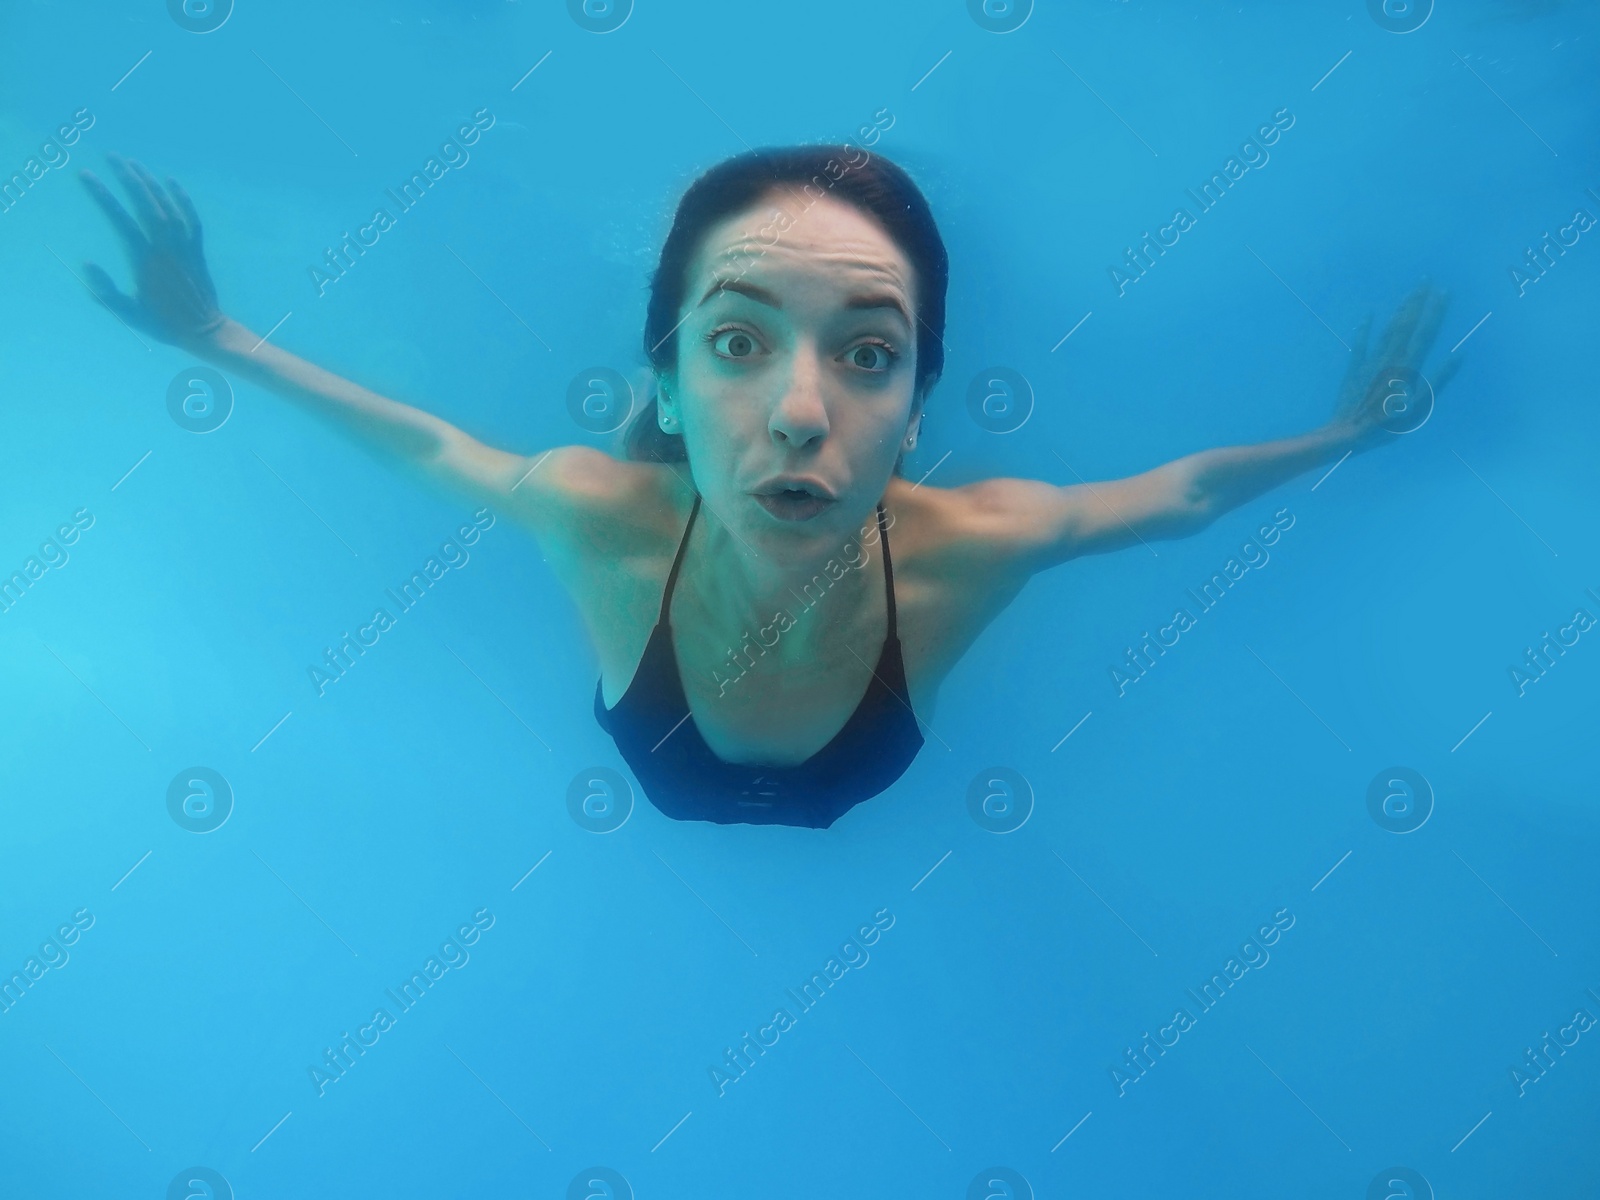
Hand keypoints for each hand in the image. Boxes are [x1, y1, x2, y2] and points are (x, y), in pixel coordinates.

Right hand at [78, 153, 226, 348]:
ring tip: (133, 163)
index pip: (120, 220)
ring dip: (151, 184)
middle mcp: (166, 249)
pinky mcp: (198, 251)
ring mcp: (184, 248)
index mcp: (146, 260)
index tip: (86, 175)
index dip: (103, 196)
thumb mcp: (129, 313)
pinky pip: (192, 220)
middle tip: (111, 156)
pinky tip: (172, 182)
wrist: (205, 331)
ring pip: (168, 208)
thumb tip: (86, 264)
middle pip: (146, 205)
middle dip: (128, 178)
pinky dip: (183, 200)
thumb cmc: (164, 324)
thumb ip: (106, 292)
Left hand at [1331, 278, 1462, 450]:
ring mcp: (1370, 362)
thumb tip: (1458, 356)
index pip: (1426, 332)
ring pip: (1387, 329)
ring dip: (1399, 310)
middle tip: (1426, 280)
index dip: (1436, 311)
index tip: (1444, 291)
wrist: (1348, 431)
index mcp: (1407, 367)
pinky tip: (1368, 315)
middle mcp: (1390, 358)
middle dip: (1417, 301)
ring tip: (1409, 294)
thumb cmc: (1387, 425)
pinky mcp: (1354, 369)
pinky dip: (1364, 328)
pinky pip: (1360, 344)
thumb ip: (1438, 380)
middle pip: (1406, 324)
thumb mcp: (1419, 407)